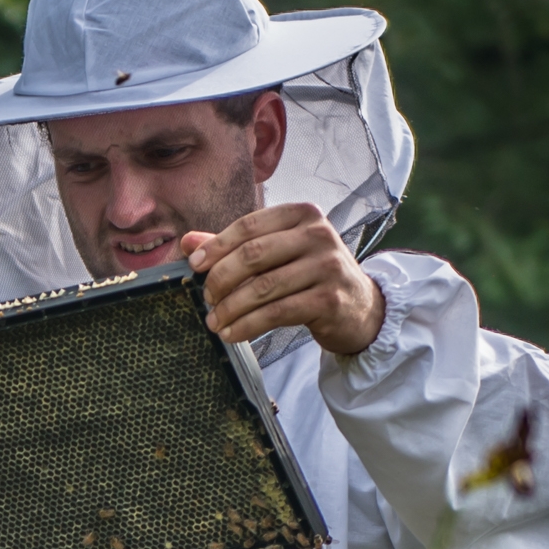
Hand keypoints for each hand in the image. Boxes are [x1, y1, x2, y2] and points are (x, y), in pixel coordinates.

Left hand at [185, 202, 383, 358]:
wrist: (361, 307)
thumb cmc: (312, 276)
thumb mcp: (279, 253)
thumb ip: (235, 246)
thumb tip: (187, 242)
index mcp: (302, 214)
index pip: (249, 226)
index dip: (217, 246)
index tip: (195, 266)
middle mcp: (318, 234)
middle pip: (253, 255)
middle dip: (221, 279)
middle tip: (206, 299)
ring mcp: (327, 266)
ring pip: (263, 287)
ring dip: (231, 308)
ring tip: (215, 322)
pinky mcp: (329, 299)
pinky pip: (277, 313)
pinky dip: (248, 325)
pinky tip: (233, 334)